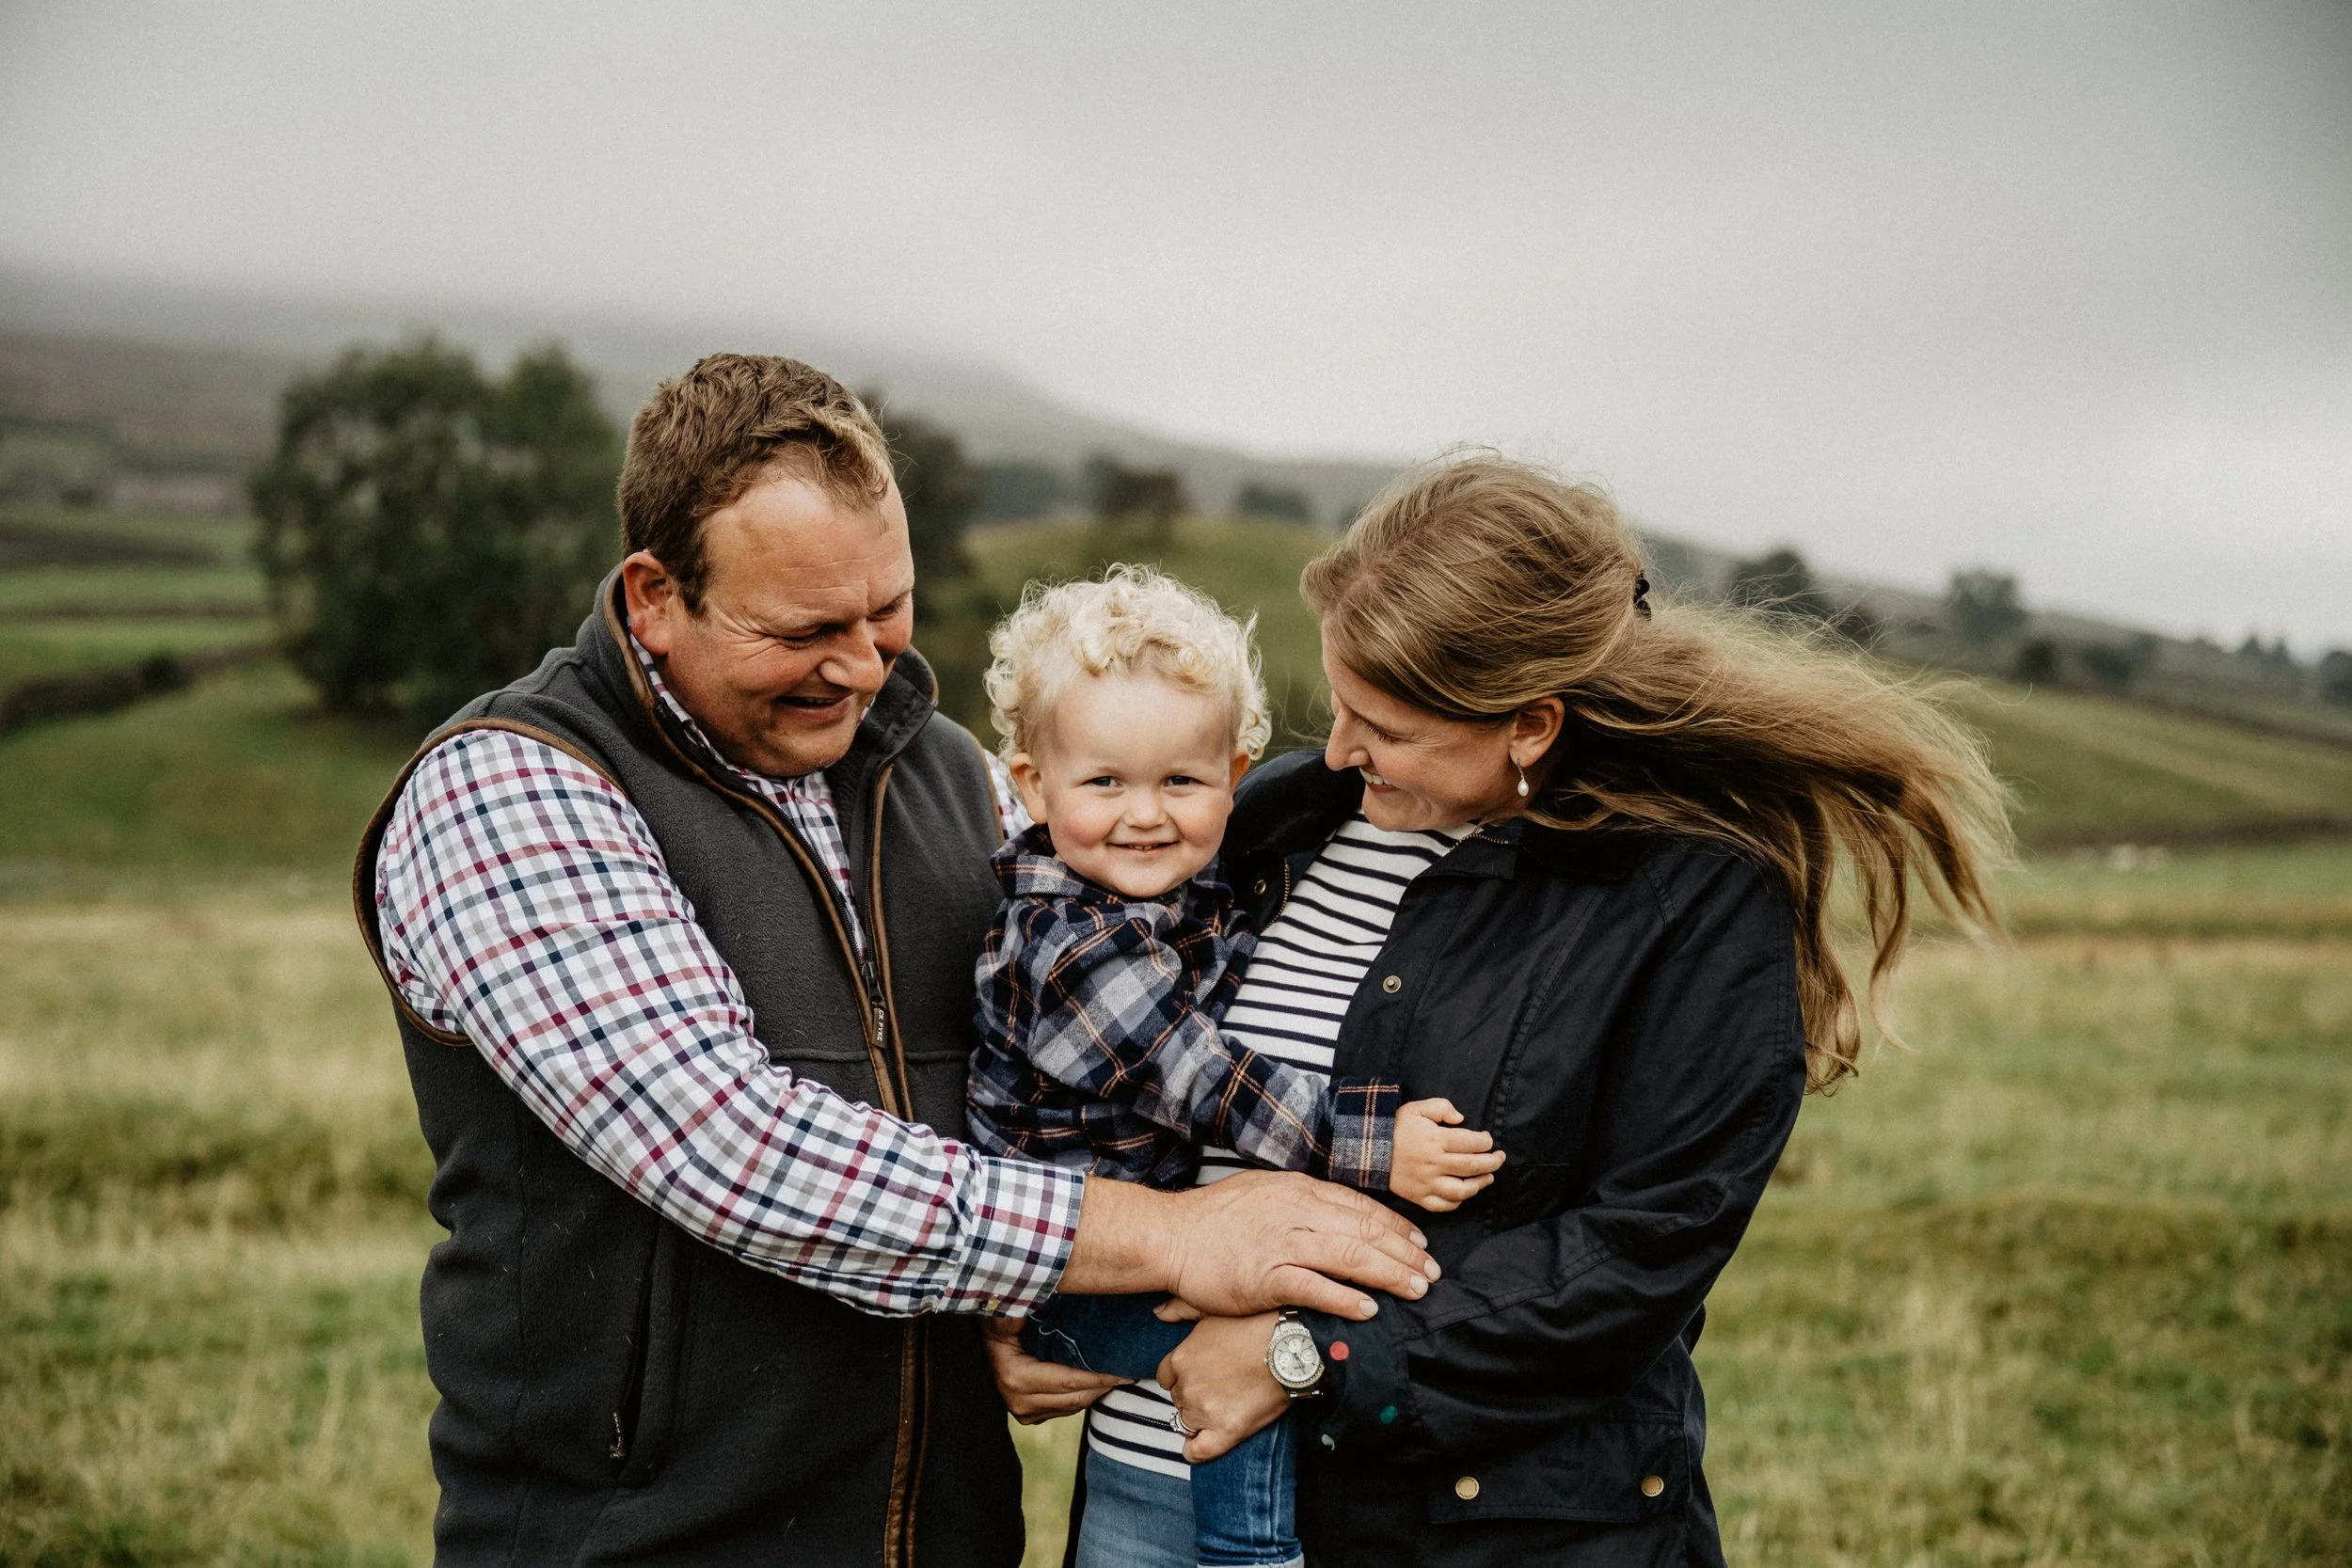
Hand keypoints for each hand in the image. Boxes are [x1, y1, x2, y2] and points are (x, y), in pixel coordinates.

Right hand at [980, 1317, 1126, 1424]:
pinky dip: (1082, 1397)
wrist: (981, 1339)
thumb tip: (1032, 1303)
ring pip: (1071, 1407)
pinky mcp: (1027, 1415)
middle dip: (1103, 1387)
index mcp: (1015, 1378)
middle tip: (1130, 1373)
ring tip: (1119, 1376)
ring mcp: (1021, 1412)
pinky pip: (1063, 1409)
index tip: (1125, 1371)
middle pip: (1074, 1399)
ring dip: (1095, 1393)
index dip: (1099, 1378)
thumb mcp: (1006, 1312)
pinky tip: (1098, 1382)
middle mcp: (1017, 1401)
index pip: (1068, 1382)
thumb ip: (1019, 1309)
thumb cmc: (996, 1320)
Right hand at [1060, 1170, 1436, 1320]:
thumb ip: (1301, 1200)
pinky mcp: (1265, 1277)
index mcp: (1298, 1190)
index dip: (1395, 1225)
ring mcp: (1282, 1245)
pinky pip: (1315, 1288)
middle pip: (1365, 1231)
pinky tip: (1370, 1309)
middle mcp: (1296, 1212)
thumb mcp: (1263, 1191)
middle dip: (1405, 1252)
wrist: (1170, 1236)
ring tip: (1417, 1289)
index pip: (1360, 1206)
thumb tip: (1336, 1211)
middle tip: (1431, 1272)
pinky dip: (1346, 1299)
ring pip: (1350, 1256)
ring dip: (1390, 1274)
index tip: (1419, 1242)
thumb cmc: (1213, 1218)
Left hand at [1159, 1312, 1289, 1462]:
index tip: (1197, 1375)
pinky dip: (1195, 1450)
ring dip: (1199, 1418)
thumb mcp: (1212, 1310)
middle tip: (1219, 1385)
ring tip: (1221, 1407)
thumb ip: (1180, 1310)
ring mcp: (1205, 1411)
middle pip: (1179, 1399)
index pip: (1166, 1377)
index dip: (1182, 1377)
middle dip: (1194, 1393)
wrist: (1290, 1346)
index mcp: (1181, 1359)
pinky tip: (1202, 1442)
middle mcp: (1188, 1387)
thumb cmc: (1257, 1324)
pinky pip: (1198, 1451)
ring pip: (1187, 1422)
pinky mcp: (1227, 1431)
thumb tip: (1159, 1312)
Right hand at [1387, 1098, 1505, 1211]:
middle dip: (1493, 1162)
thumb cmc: (1395, 1127)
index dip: (1486, 1141)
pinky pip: (1444, 1205)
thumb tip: (1461, 1119)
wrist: (1367, 1149)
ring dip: (1480, 1184)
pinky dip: (1458, 1202)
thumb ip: (1442, 1107)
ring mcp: (1427, 1183)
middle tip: (1500, 1158)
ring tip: (1488, 1177)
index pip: (1472, 1143)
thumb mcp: (1416, 1108)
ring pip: (1462, 1190)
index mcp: (1435, 1140)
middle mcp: (1434, 1163)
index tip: (1488, 1139)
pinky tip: (1465, 1193)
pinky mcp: (1419, 1197)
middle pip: (1473, 1166)